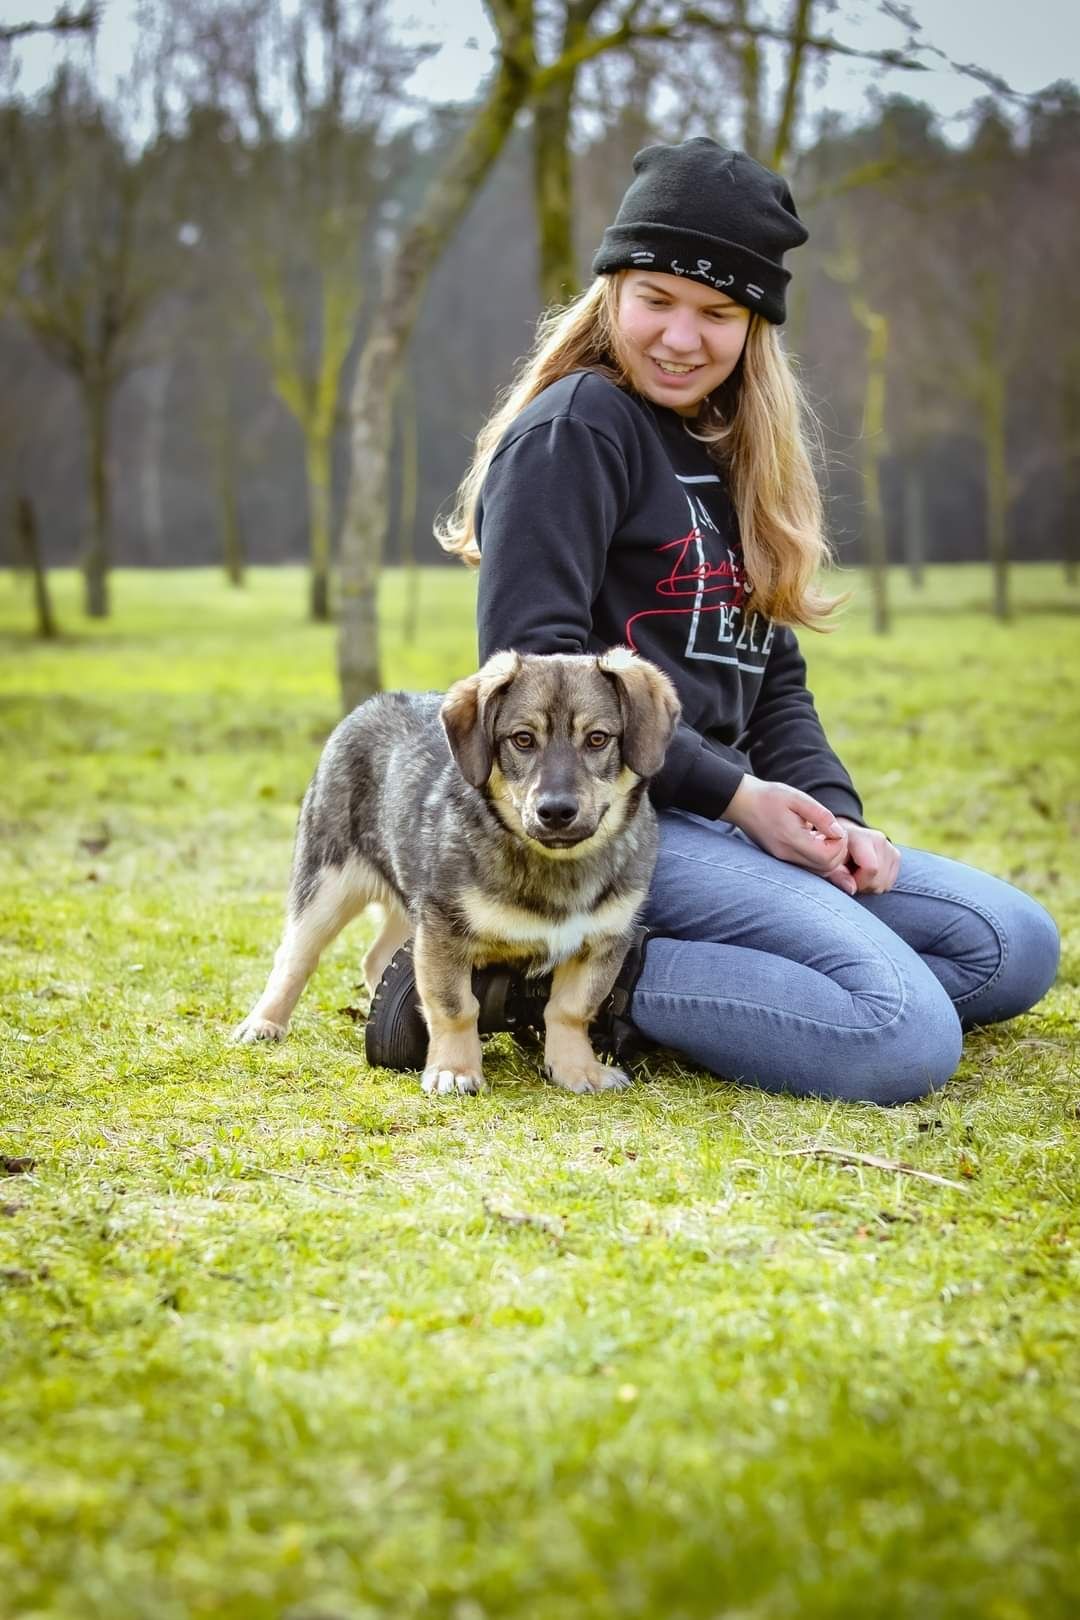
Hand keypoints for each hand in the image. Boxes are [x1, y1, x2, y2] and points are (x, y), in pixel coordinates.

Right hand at [725, 776, 856, 894]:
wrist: (741, 802)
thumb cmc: (769, 796)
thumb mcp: (797, 798)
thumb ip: (821, 816)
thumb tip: (839, 833)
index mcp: (791, 839)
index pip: (827, 857)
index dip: (840, 844)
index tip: (836, 828)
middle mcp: (787, 855)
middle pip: (825, 868)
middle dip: (838, 852)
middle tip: (833, 832)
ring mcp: (783, 859)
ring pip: (818, 871)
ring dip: (829, 855)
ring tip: (824, 835)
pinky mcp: (781, 858)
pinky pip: (807, 866)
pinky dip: (818, 857)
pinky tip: (814, 839)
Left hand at [835, 819, 899, 894]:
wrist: (842, 838)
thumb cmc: (832, 852)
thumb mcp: (828, 862)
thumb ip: (837, 875)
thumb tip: (852, 889)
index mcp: (861, 837)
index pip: (871, 868)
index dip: (859, 881)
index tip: (848, 879)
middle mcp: (879, 839)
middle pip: (879, 880)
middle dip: (864, 885)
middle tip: (850, 878)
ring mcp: (890, 847)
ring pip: (886, 884)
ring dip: (870, 886)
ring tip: (857, 874)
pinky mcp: (896, 855)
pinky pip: (889, 883)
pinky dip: (877, 884)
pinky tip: (866, 874)